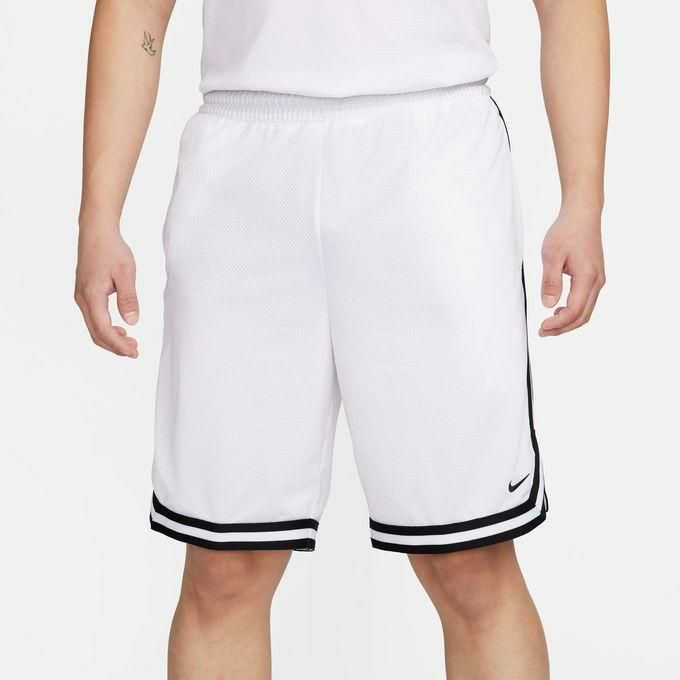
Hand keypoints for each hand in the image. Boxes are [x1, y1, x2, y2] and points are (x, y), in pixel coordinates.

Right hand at [75, 227, 139, 356]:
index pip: (104, 330)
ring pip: (94, 327)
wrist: (96, 232)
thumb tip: (132, 322)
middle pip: (96, 334)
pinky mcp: (84, 293)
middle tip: (135, 352)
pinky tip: (121, 329)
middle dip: (115, 347)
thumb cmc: (112, 250)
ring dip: (111, 339)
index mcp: (91, 296)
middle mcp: (82, 299)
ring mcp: (81, 297)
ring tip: (131, 342)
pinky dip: (106, 328)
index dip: (119, 345)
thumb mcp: (126, 273)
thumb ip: (128, 298)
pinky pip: (93, 318)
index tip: (134, 352)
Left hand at [539, 211, 604, 336]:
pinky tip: (557, 311)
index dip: (558, 324)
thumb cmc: (566, 232)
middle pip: (582, 316)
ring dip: (568, 322)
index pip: (574, 311)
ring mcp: (598, 280)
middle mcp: (597, 281)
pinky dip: (573, 312)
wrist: (582, 215)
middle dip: (562, 328)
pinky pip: (586, 302)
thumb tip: (548, 305)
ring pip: (586, 311)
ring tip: (548, 325)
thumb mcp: (552, 255)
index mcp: (587, 277)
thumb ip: (550, 281)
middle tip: (542, 332)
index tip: (541, 327)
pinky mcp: (595, 278)